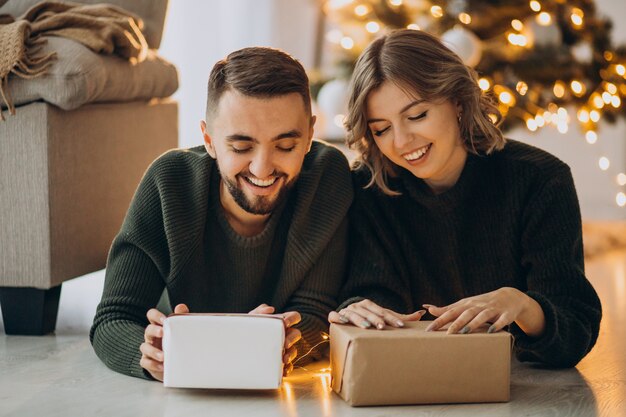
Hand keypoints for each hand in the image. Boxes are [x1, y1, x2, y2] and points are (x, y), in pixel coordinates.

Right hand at [140, 303, 188, 380]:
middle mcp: (151, 336)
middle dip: (154, 330)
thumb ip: (180, 318)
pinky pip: (145, 362)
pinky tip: (162, 366)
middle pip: (148, 330)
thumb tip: (181, 307)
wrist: (174, 363)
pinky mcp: (148, 362)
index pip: (152, 316)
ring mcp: (148, 349)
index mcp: (159, 326)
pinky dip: (153, 364)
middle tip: (162, 332)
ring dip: (153, 351)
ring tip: (163, 356)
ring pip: (145, 347)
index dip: (155, 315)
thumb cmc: (175, 343)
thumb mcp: (179, 330)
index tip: (164, 319)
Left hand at [249, 304, 300, 375]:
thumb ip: (259, 311)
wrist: (239, 348)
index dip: (293, 318)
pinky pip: (288, 366)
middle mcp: (285, 335)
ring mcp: (284, 349)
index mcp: (281, 323)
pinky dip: (287, 368)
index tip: (285, 323)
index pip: (294, 317)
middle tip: (285, 343)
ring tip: (284, 359)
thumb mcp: (251, 319)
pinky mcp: (280, 362)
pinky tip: (283, 371)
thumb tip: (271, 309)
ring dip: (291, 354)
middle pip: (296, 334)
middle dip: (292, 338)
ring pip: (294, 351)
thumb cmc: (248, 330)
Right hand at [328, 299, 425, 329]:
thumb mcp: (383, 318)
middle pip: (368, 312)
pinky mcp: (335, 317)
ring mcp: (346, 311)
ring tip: (367, 326)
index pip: (382, 311)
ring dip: (360, 319)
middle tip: (383, 327)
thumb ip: (400, 317)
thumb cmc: (368, 320)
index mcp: (369, 305)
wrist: (345, 319)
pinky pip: (334, 316)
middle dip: (376, 319)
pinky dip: (337, 317)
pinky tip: (343, 321)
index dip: (391, 318)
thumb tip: (421, 312)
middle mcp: (357, 306)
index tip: (400, 325)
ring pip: (353, 314)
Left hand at [424, 287, 545, 335]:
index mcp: (467, 305)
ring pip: (482, 316)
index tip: (429, 330)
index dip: (440, 320)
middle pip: (465, 313)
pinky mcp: (506, 314)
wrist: (509, 297)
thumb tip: (429, 309)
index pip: (451, 312)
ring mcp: (492, 309)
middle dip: (455, 323)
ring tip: (464, 332)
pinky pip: (502, 320)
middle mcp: (478, 306)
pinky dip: (497, 325)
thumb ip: (447, 309)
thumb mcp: (465, 305)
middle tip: (446, 334)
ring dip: (473, 323)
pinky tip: (491, 331)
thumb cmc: (482, 304)